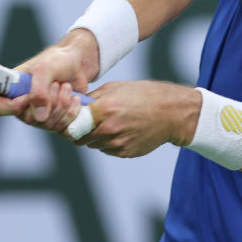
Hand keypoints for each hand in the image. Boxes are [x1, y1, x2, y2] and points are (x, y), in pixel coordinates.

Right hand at [0, 28, 98, 134]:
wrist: (78, 64)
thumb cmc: (57, 60)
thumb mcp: (46, 68)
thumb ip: (39, 89)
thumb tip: (39, 116)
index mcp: (11, 88)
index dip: (10, 107)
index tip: (26, 98)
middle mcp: (22, 104)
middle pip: (29, 119)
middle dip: (49, 101)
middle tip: (56, 84)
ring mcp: (38, 114)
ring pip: (47, 124)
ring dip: (62, 104)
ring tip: (66, 87)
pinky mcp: (55, 120)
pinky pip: (62, 128)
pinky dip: (72, 112)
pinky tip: (75, 98)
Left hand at [76, 81, 200, 157]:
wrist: (171, 112)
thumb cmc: (143, 95)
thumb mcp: (115, 88)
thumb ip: (92, 98)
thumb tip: (74, 105)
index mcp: (104, 109)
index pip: (72, 124)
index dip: (69, 123)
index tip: (71, 120)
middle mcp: (109, 129)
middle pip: (80, 138)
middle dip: (82, 131)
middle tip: (90, 122)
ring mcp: (117, 143)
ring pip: (94, 145)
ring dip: (96, 137)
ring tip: (111, 124)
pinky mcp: (125, 153)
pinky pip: (107, 150)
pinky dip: (109, 143)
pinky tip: (122, 131)